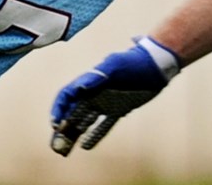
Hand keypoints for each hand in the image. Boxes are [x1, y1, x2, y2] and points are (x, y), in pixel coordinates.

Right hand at [50, 37, 179, 156]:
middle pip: (72, 112)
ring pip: (84, 120)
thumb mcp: (116, 66)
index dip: (59, 109)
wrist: (156, 65)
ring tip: (64, 150)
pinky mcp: (118, 109)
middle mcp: (94, 93)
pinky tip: (86, 145)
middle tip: (56, 146)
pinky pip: (103, 125)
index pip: (67, 96)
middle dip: (62, 128)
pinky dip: (94, 134)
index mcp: (90, 81)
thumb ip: (97, 75)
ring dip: (74, 133)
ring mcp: (106, 101)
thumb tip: (77, 87)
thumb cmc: (134, 62)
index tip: (55, 125)